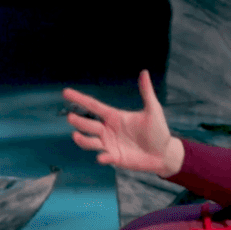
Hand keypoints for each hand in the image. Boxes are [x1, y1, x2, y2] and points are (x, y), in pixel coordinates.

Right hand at [63, 70, 183, 175]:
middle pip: (88, 124)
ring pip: (89, 141)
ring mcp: (110, 144)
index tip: (65, 92)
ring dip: (82, 139)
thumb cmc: (157, 131)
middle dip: (79, 121)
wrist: (164, 153)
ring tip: (76, 135)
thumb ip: (146, 92)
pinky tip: (102, 157)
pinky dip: (102, 157)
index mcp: (115, 116)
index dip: (80, 99)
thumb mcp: (153, 110)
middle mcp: (108, 130)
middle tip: (71, 117)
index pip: (94, 106)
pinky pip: (104, 157)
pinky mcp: (115, 157)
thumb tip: (144, 72)